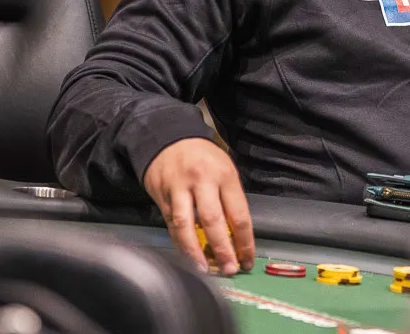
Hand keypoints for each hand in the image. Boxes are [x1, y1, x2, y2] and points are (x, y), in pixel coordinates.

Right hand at [143, 138, 254, 275]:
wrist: (168, 138)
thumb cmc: (203, 157)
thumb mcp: (224, 169)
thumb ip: (230, 199)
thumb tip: (236, 237)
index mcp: (225, 175)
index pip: (239, 214)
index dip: (245, 242)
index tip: (248, 260)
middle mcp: (202, 181)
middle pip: (213, 220)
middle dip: (222, 249)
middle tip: (229, 270)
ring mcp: (179, 188)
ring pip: (185, 224)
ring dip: (194, 251)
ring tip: (203, 270)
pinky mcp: (161, 195)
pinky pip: (170, 224)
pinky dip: (179, 243)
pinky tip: (186, 256)